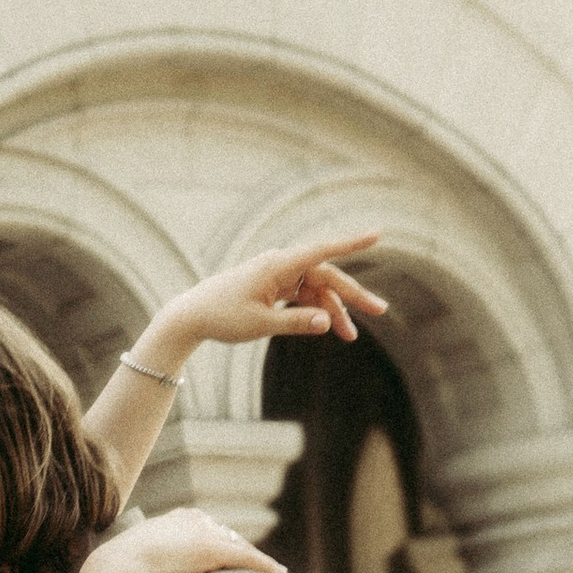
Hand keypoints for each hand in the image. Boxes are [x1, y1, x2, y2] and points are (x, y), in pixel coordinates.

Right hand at [86, 506, 284, 572]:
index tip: (229, 555)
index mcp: (173, 520)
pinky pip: (246, 558)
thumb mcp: (131, 562)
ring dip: (256, 561)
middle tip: (255, 566)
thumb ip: (142, 565)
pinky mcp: (213, 550)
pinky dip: (265, 567)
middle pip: (227, 535)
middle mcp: (192, 520)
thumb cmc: (116, 572)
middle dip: (240, 550)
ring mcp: (202, 534)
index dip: (219, 543)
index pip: (205, 528)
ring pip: (239, 547)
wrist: (115, 570)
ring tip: (272, 572)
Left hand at [145, 235, 388, 364]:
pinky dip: (316, 311)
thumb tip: (327, 322)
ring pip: (317, 290)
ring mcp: (279, 275)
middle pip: (327, 277)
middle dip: (352, 296)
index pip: (322, 251)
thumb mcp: (261, 324)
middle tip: (380, 311)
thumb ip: (296, 322)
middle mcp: (281, 265)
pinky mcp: (275, 287)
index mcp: (278, 265)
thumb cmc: (222, 316)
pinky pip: (304, 296)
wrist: (192, 316)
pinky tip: (331, 328)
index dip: (352, 243)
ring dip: (334, 311)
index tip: (377, 235)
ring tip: (350, 338)